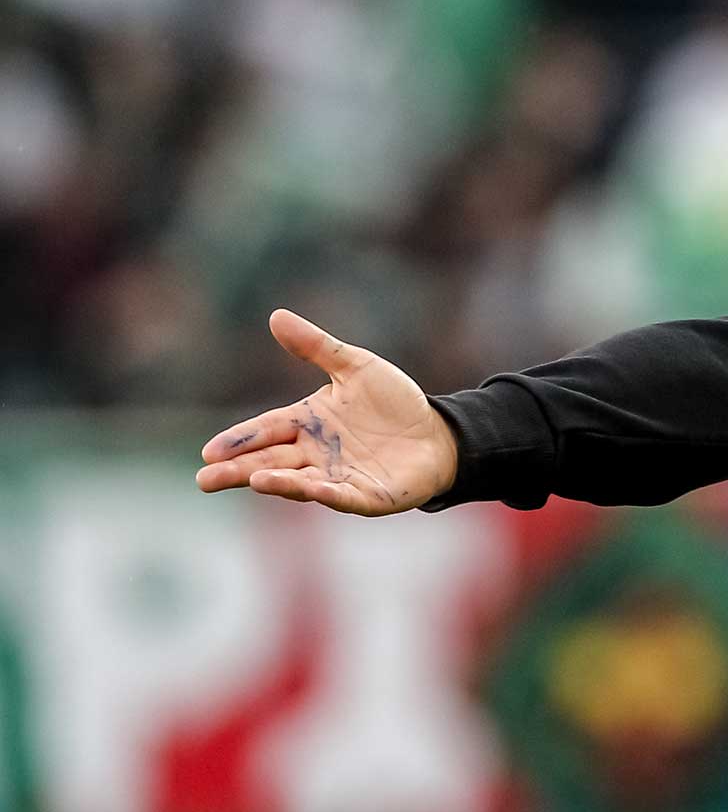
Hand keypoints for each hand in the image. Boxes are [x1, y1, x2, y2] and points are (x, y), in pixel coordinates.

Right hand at [195, 310, 458, 515]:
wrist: (437, 434)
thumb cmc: (393, 403)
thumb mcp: (356, 367)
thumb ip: (317, 347)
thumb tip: (276, 316)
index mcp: (307, 423)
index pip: (265, 430)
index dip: (239, 440)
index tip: (210, 451)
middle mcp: (316, 454)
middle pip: (270, 462)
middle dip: (239, 470)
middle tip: (205, 479)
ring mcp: (340, 477)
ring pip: (301, 482)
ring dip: (279, 482)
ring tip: (254, 480)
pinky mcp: (367, 495)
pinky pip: (345, 495)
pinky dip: (329, 493)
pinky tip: (314, 489)